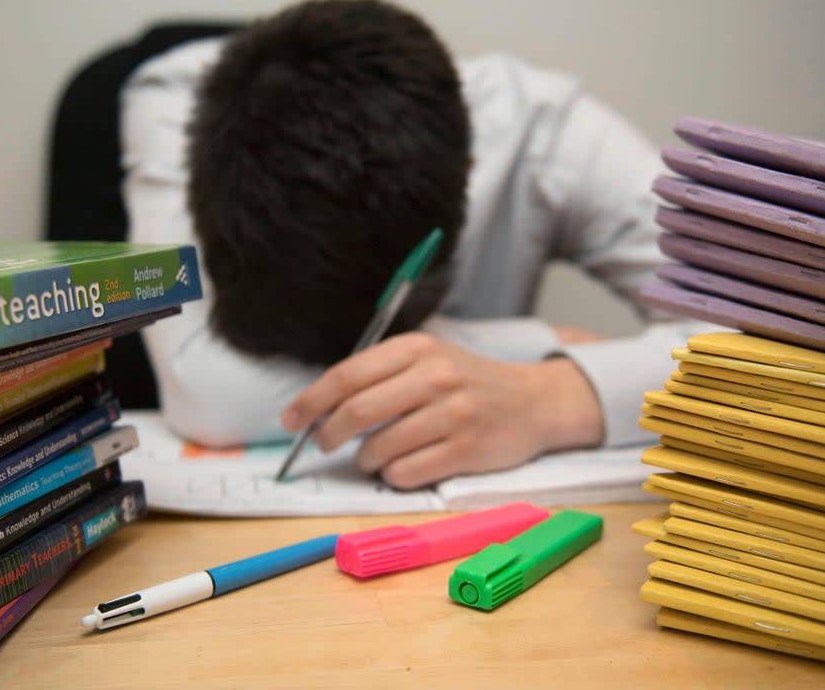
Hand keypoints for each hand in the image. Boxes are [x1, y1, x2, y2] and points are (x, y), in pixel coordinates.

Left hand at [280, 332, 603, 489]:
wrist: (533, 402)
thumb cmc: (467, 382)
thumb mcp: (427, 360)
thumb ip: (380, 376)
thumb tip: (319, 408)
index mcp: (418, 348)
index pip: (348, 375)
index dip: (311, 401)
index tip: (291, 420)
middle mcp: (435, 376)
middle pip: (356, 411)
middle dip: (328, 434)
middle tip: (324, 444)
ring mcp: (453, 414)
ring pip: (379, 447)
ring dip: (364, 460)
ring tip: (373, 456)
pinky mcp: (467, 450)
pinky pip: (405, 472)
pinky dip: (392, 476)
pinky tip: (402, 467)